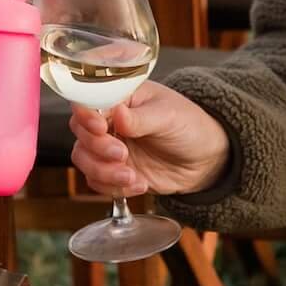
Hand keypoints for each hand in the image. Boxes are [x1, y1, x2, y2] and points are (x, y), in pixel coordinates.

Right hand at [68, 81, 230, 198]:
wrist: (204, 159)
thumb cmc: (189, 126)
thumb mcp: (169, 116)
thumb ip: (141, 118)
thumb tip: (118, 113)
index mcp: (120, 98)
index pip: (88, 103)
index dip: (87, 117)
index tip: (101, 128)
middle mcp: (109, 122)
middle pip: (80, 134)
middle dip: (98, 148)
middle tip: (123, 154)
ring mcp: (109, 148)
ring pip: (84, 160)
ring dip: (104, 172)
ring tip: (132, 177)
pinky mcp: (114, 171)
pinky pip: (97, 182)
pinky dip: (113, 187)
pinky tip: (139, 185)